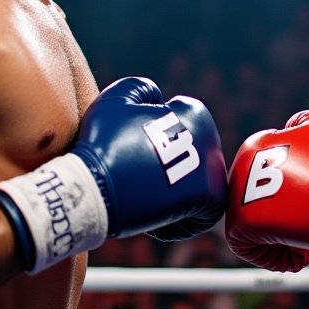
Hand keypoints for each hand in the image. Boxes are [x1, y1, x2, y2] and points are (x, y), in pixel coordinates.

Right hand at [0, 77, 226, 272]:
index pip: (181, 130)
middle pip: (190, 160)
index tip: (135, 154)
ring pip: (196, 188)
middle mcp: (213, 140)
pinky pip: (202, 214)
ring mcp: (214, 170)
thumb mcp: (116, 99)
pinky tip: (154, 214)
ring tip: (146, 197)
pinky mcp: (211, 199)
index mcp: (195, 114)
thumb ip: (141, 88)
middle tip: (139, 178)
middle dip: (168, 169)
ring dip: (174, 196)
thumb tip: (158, 98)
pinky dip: (180, 219)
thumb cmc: (103, 144)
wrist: (95, 188)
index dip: (157, 141)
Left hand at [225, 111, 308, 271]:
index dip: (298, 185)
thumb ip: (300, 124)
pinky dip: (279, 251)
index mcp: (253, 146)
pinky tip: (302, 241)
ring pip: (260, 226)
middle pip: (264, 200)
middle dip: (289, 210)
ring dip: (285, 231)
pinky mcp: (239, 225)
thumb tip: (290, 129)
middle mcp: (237, 169)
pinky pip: (255, 247)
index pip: (271, 173)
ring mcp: (235, 197)